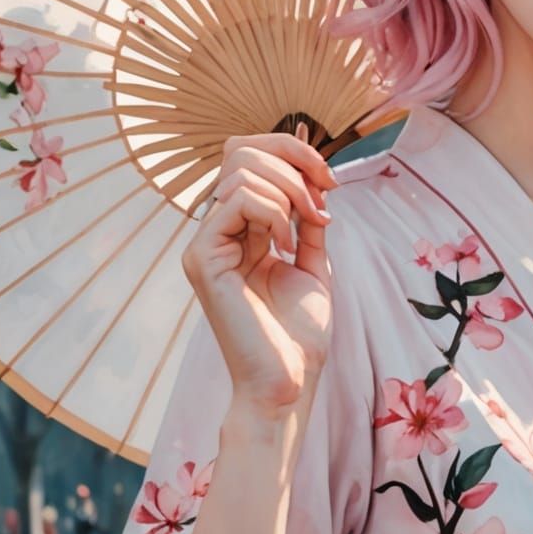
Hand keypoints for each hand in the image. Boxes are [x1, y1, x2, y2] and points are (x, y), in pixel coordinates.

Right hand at [180, 125, 337, 415]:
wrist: (288, 381)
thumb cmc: (299, 335)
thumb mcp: (312, 262)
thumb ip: (307, 219)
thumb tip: (314, 174)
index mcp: (238, 231)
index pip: (248, 159)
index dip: (291, 152)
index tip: (330, 181)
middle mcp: (215, 232)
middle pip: (241, 152)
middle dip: (294, 162)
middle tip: (325, 199)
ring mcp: (204, 244)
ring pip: (241, 171)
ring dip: (290, 189)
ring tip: (311, 223)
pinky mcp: (202, 258)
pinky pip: (236, 201)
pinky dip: (274, 211)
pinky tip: (285, 244)